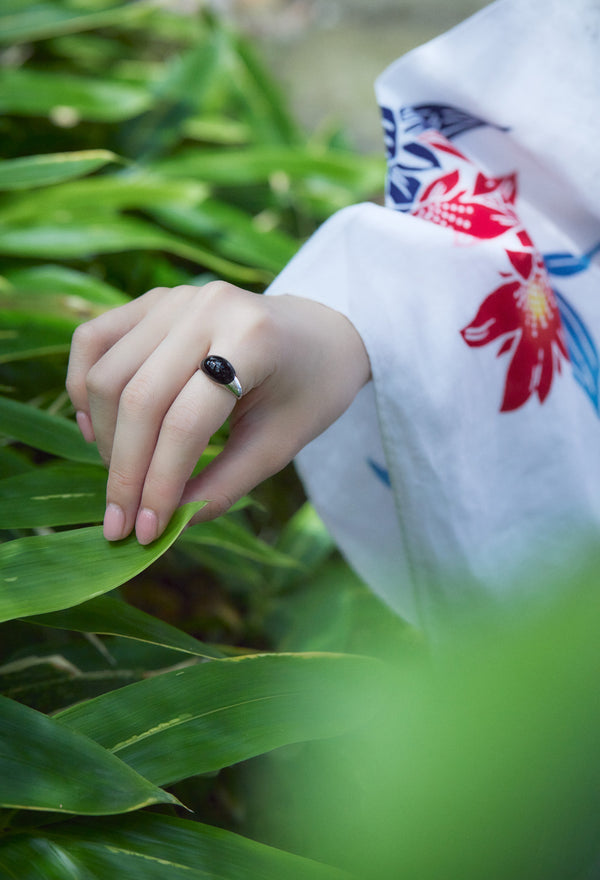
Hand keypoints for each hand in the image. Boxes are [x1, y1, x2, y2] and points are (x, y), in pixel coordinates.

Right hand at [66, 282, 370, 543]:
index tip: (146, 533)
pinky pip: (93, 340)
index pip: (186, 423)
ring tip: (122, 477)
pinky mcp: (152, 300)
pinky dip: (83, 388)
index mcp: (253, 339)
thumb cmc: (308, 391)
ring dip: (103, 436)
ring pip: (107, 374)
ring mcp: (175, 297)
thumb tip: (166, 524)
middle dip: (124, 472)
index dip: (159, 484)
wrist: (321, 332)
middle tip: (121, 523)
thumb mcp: (279, 445)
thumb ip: (223, 485)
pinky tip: (95, 429)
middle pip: (139, 399)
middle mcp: (208, 306)